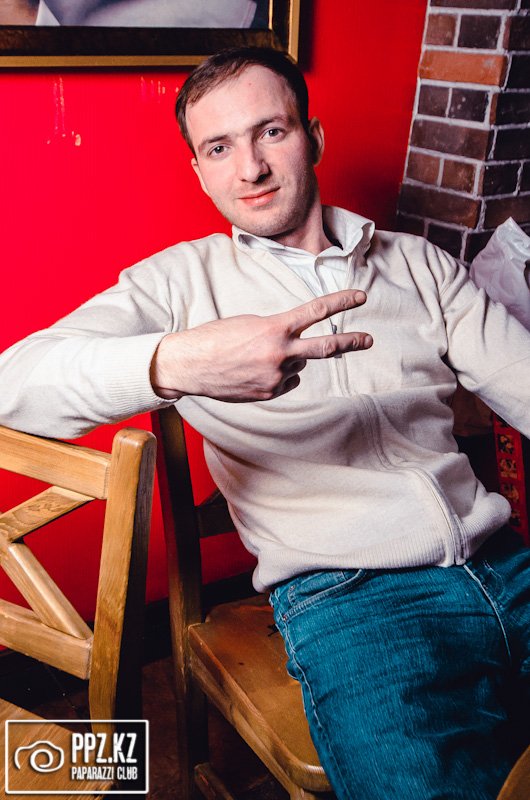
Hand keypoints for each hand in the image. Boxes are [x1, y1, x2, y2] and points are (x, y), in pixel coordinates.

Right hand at [151, 290, 371, 401]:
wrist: (191, 365)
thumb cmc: (217, 338)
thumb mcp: (250, 324)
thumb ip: (279, 332)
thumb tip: (300, 349)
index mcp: (275, 328)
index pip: (316, 311)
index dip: (341, 302)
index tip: (360, 297)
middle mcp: (280, 353)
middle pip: (326, 347)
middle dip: (350, 342)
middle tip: (369, 339)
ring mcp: (276, 376)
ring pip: (298, 365)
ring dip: (287, 359)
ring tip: (258, 356)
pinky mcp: (270, 393)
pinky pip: (287, 381)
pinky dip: (278, 376)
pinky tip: (255, 372)